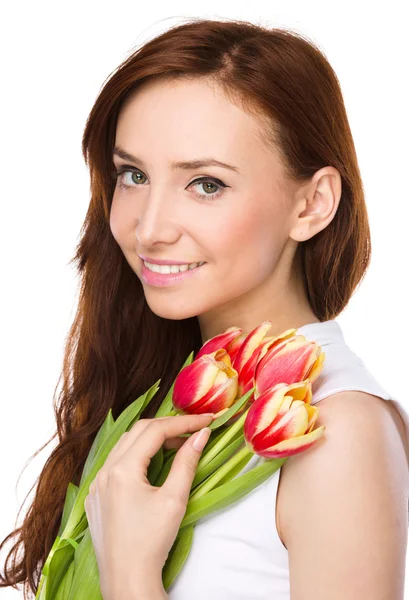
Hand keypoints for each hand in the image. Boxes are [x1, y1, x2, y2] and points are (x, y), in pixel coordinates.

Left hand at [84, 413, 213, 599]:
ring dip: (151, 439)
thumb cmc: (152, 542)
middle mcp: (105, 471)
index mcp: (122, 469)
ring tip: (178, 444)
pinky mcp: (96, 497)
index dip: (184, 422)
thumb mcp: (174, 499)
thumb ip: (187, 462)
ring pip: (125, 445)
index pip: (156, 430)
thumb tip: (201, 435)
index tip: (207, 420)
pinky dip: (136, 455)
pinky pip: (115, 463)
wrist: (127, 580)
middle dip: (168, 426)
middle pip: (138, 431)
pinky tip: (152, 465)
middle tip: (194, 429)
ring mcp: (97, 484)